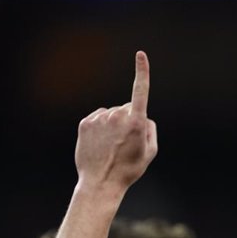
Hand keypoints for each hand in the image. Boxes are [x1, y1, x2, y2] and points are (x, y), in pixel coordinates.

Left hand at [74, 51, 158, 189]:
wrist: (101, 182)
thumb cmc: (129, 170)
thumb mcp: (150, 152)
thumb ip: (151, 130)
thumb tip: (143, 117)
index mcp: (135, 122)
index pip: (140, 91)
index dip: (142, 72)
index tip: (140, 55)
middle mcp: (117, 116)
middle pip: (127, 109)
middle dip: (129, 120)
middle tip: (126, 144)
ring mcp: (99, 119)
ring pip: (111, 114)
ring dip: (114, 125)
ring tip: (112, 147)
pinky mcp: (85, 123)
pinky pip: (98, 118)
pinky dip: (101, 128)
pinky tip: (101, 144)